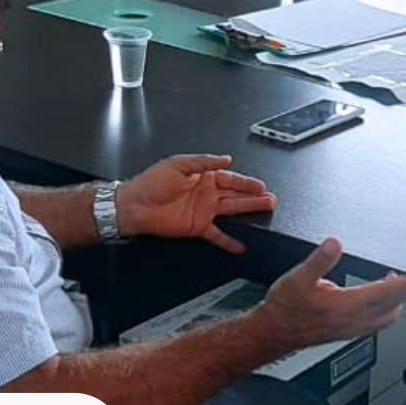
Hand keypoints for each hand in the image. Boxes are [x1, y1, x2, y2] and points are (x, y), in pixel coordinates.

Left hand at [118, 154, 275, 252]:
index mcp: (203, 176)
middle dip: (254, 196)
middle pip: (236, 194)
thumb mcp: (178, 164)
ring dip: (249, 211)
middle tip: (271, 198)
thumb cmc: (150, 183)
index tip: (261, 185)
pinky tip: (241, 245)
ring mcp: (203, 210)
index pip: (230, 178)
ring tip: (266, 210)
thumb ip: (204, 162)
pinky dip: (229, 241)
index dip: (247, 182)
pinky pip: (218, 235)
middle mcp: (206, 193)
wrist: (134, 206)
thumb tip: (225, 159)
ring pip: (232, 210)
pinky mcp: (198, 227)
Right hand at [257, 238, 405, 347]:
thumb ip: (319, 260)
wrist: (272, 334)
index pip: (388, 293)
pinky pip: (377, 322)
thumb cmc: (284, 309)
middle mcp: (354, 320)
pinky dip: (385, 309)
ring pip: (387, 316)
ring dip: (397, 299)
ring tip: (399, 282)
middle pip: (394, 305)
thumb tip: (334, 243)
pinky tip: (378, 299)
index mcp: (347, 306)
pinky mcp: (347, 331)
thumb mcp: (298, 278)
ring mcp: (352, 328)